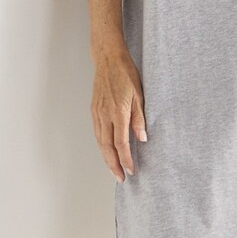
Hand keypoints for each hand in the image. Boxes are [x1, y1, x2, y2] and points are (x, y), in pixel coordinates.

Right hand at [91, 46, 146, 181]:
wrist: (108, 60)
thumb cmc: (126, 74)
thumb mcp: (140, 95)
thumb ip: (140, 118)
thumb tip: (142, 139)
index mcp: (118, 112)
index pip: (121, 143)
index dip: (126, 159)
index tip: (131, 170)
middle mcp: (105, 115)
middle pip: (107, 147)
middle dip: (113, 164)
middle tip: (120, 178)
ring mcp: (97, 113)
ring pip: (100, 142)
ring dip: (106, 158)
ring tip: (114, 169)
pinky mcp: (94, 110)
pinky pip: (97, 132)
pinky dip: (101, 145)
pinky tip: (106, 151)